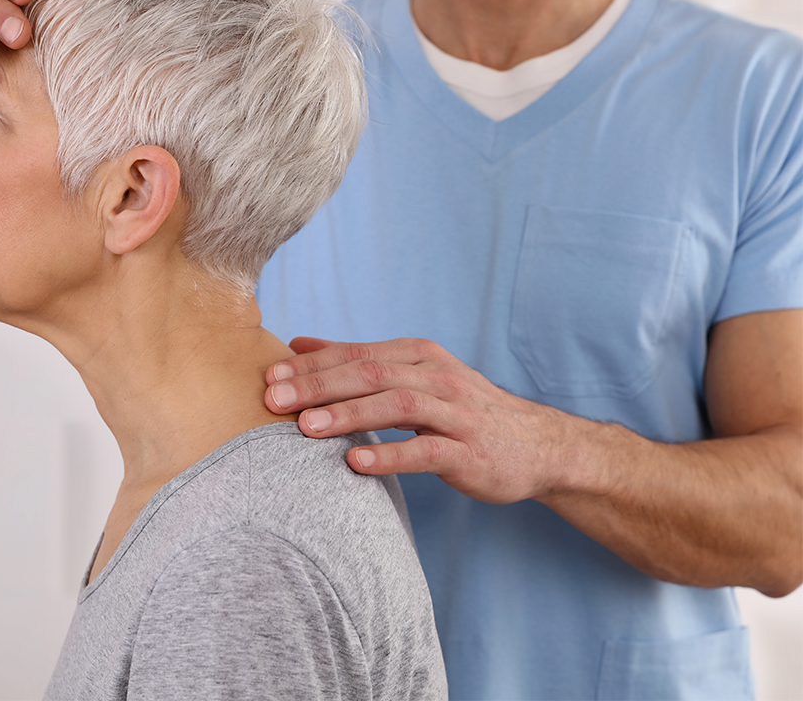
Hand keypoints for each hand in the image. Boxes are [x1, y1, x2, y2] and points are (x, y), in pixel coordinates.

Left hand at [264, 337, 585, 503]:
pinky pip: (426, 451)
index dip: (311, 364)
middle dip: (318, 385)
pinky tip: (355, 463)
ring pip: (396, 406)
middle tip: (274, 399)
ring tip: (306, 427)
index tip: (268, 375)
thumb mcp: (412, 376)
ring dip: (348, 414)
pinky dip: (390, 455)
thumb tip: (298, 343)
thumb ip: (357, 360)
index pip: (356, 353)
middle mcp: (436, 377)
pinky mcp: (469, 452)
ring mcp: (455, 414)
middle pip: (370, 373)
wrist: (537, 446)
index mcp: (417, 356)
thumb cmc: (462, 411)